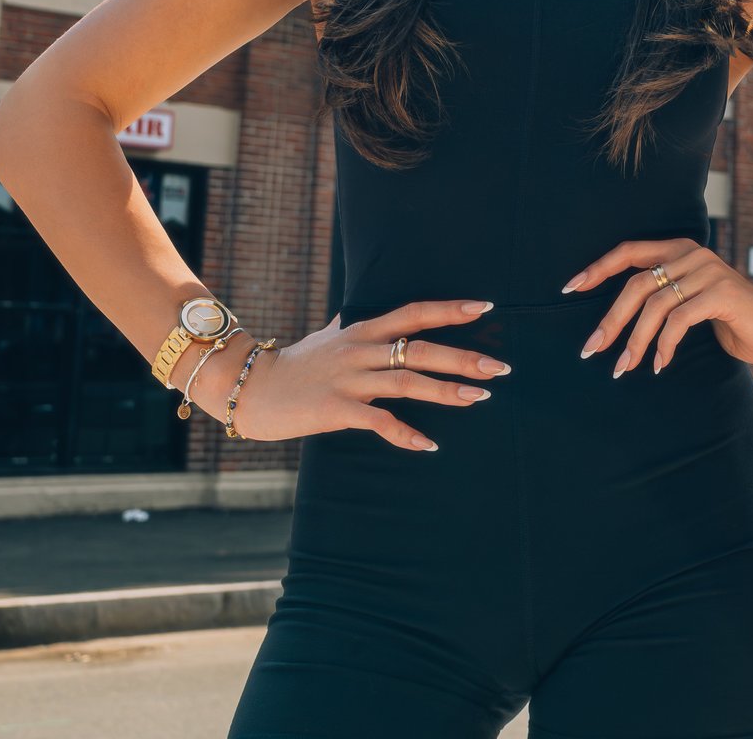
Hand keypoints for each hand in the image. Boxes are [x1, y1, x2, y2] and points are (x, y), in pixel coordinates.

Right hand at [195, 301, 507, 450]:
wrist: (251, 388)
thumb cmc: (295, 364)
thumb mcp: (328, 336)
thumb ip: (352, 323)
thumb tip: (360, 310)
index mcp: (363, 330)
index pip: (414, 313)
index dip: (450, 309)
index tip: (487, 308)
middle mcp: (361, 350)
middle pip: (421, 349)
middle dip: (464, 357)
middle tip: (501, 367)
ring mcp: (349, 379)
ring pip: (407, 382)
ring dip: (446, 391)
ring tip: (479, 398)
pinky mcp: (335, 409)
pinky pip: (378, 421)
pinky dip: (405, 433)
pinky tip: (429, 445)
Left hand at [566, 239, 752, 374]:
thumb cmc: (730, 320)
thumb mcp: (690, 302)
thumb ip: (662, 298)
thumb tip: (613, 322)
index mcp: (680, 249)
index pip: (630, 251)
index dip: (598, 268)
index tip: (569, 289)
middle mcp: (692, 254)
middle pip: (637, 283)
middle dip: (611, 320)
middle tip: (591, 349)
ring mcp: (709, 271)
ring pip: (655, 304)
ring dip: (635, 340)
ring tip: (623, 368)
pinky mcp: (722, 294)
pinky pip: (679, 319)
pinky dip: (664, 345)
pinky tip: (660, 365)